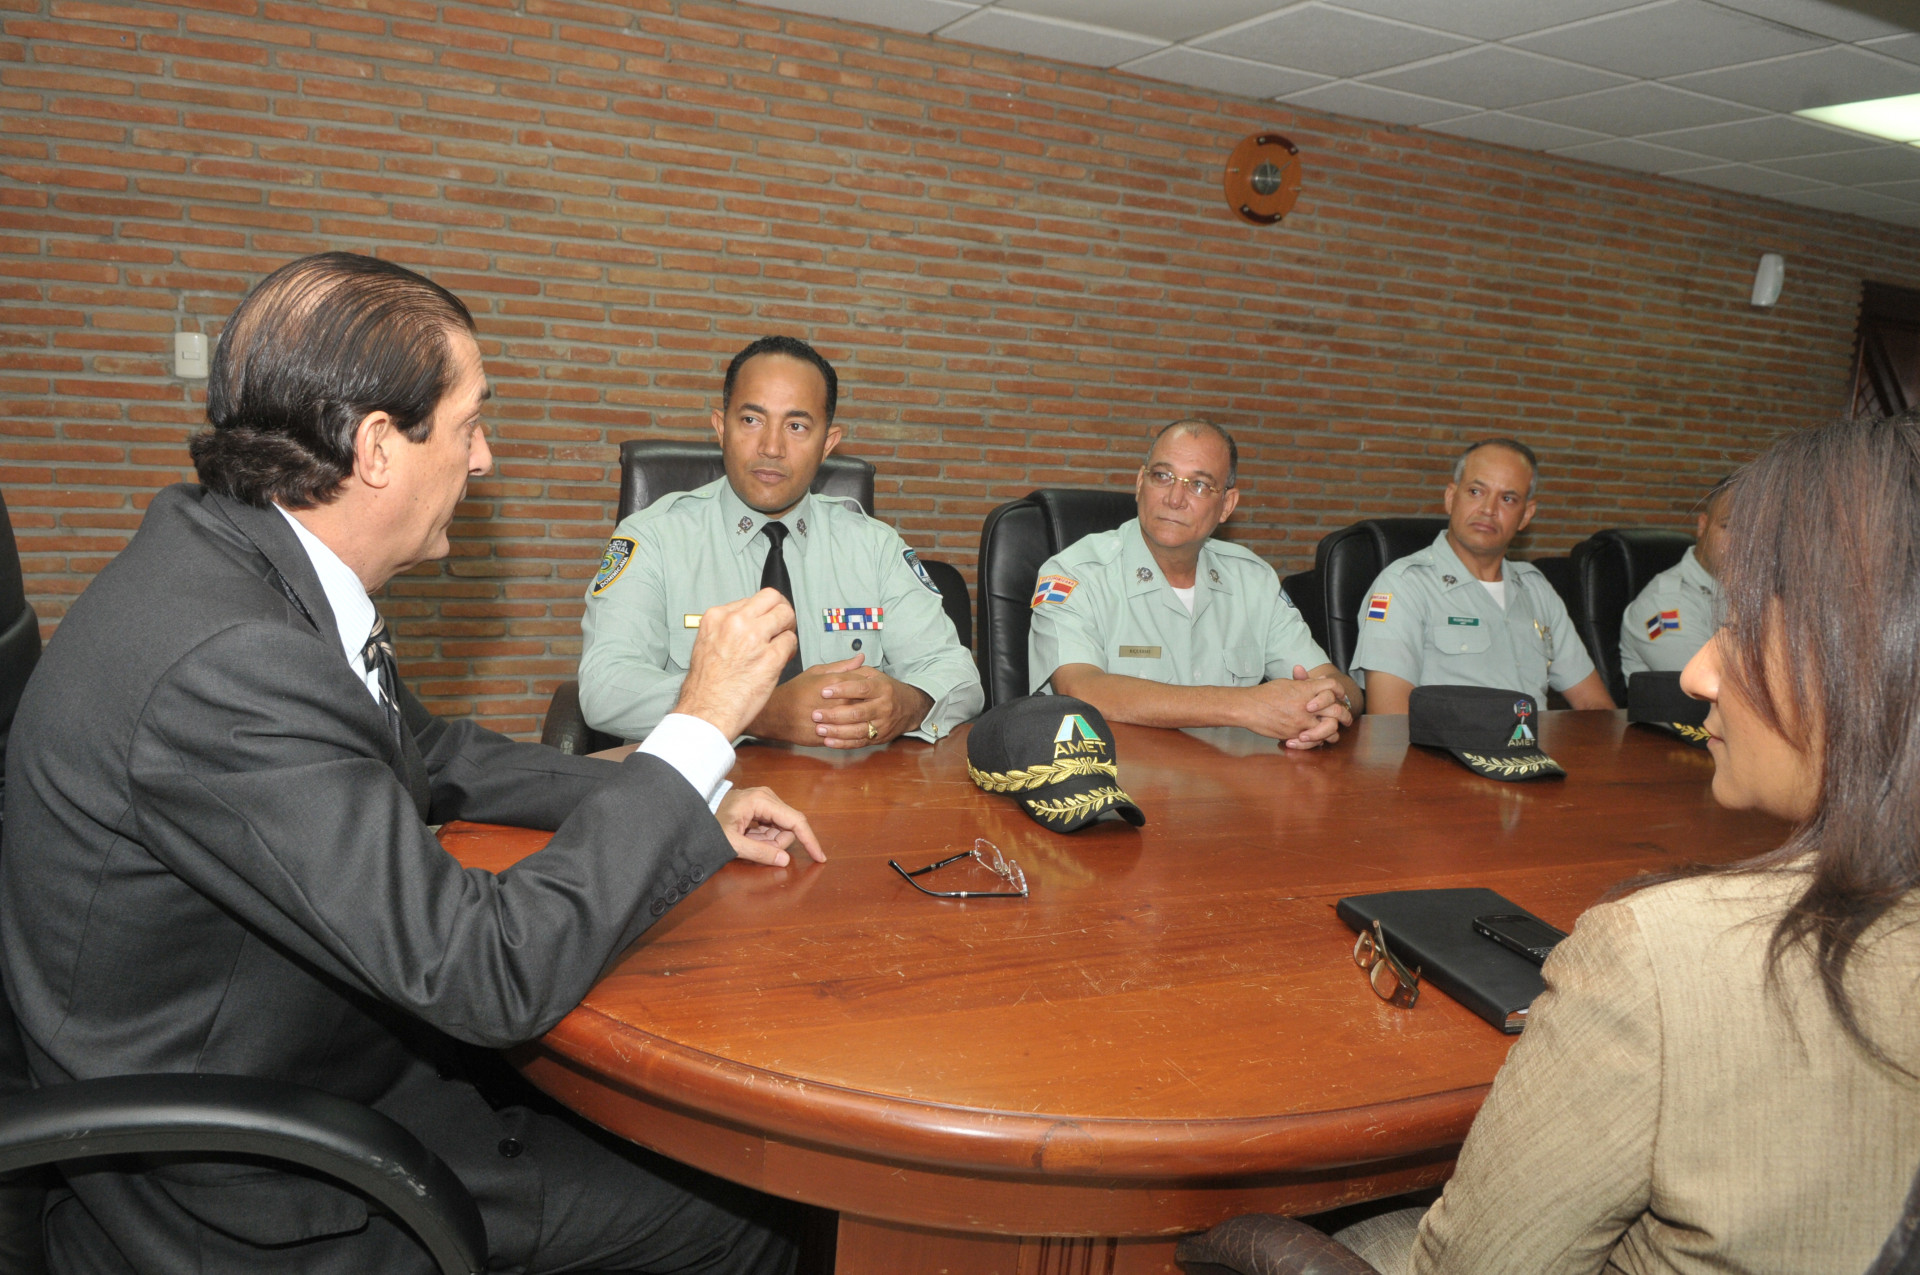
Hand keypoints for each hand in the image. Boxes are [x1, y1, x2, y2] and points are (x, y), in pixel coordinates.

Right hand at [673, 589, 795, 739]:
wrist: (706, 713)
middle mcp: (735, 622)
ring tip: (782, 643)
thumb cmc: (705, 687)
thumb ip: (727, 630)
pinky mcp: (771, 657)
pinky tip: (781, 659)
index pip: (750, 600)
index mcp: (716, 617)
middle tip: (781, 626)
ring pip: (786, 614)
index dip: (761, 613)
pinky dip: (790, 650)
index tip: (763, 624)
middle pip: (772, 597)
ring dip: (788, 628)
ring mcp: (754, 638)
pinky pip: (791, 641)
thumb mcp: (706, 645)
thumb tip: (749, 624)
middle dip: (780, 611)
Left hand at [715, 785, 825, 866]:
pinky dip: (765, 838)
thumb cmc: (710, 828)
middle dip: (778, 844)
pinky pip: (773, 826)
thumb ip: (759, 853)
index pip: (796, 821)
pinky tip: (748, 838)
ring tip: (747, 842)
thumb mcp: (732, 844)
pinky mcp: (761, 806)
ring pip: (782, 828)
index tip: (820, 858)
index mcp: (761, 800)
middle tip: (755, 849)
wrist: (695, 818)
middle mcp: (767, 796)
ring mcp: (764, 800)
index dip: (809, 840)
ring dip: (770, 842)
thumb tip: (785, 860)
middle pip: (789, 826)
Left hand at [809, 657, 932, 748]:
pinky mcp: (879, 738)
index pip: (861, 688)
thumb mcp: (875, 675)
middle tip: (815, 714)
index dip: (842, 690)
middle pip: (858, 712)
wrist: (910, 708)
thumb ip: (857, 670)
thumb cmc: (886, 689)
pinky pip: (860, 743)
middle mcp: (884, 707)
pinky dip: (843, 744)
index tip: (823, 691)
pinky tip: (828, 741)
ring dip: (837, 731)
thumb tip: (852, 658)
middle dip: (835, 714)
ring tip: (819, 729)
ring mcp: (882, 725)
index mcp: (882, 688)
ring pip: (858, 731)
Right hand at [1238, 672, 1352, 746]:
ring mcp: (1302, 721)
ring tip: (1333, 734)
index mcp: (1305, 689)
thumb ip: (1306, 683)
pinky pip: (1314, 741)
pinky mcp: (1295, 734)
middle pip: (1336, 710)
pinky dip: (1318, 741)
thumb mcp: (1287, 683)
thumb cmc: (1265, 694)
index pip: (1332, 687)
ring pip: (1329, 729)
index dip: (1339, 691)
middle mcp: (1307, 705)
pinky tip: (1317, 740)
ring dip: (1333, 732)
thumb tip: (1323, 680)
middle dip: (1344, 716)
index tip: (1340, 696)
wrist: (1248, 707)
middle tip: (1346, 719)